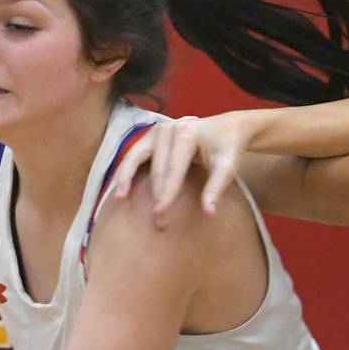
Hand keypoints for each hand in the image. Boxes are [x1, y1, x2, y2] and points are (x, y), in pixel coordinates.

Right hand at [111, 115, 250, 223]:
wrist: (229, 127)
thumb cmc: (229, 147)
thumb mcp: (228, 166)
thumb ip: (216, 188)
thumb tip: (209, 213)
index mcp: (187, 132)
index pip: (174, 168)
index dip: (167, 192)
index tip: (160, 212)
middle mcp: (168, 128)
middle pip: (156, 167)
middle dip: (155, 195)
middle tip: (158, 221)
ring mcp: (157, 130)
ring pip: (137, 156)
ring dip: (127, 178)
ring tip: (120, 198)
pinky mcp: (151, 136)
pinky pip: (135, 154)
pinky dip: (126, 170)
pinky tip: (121, 186)